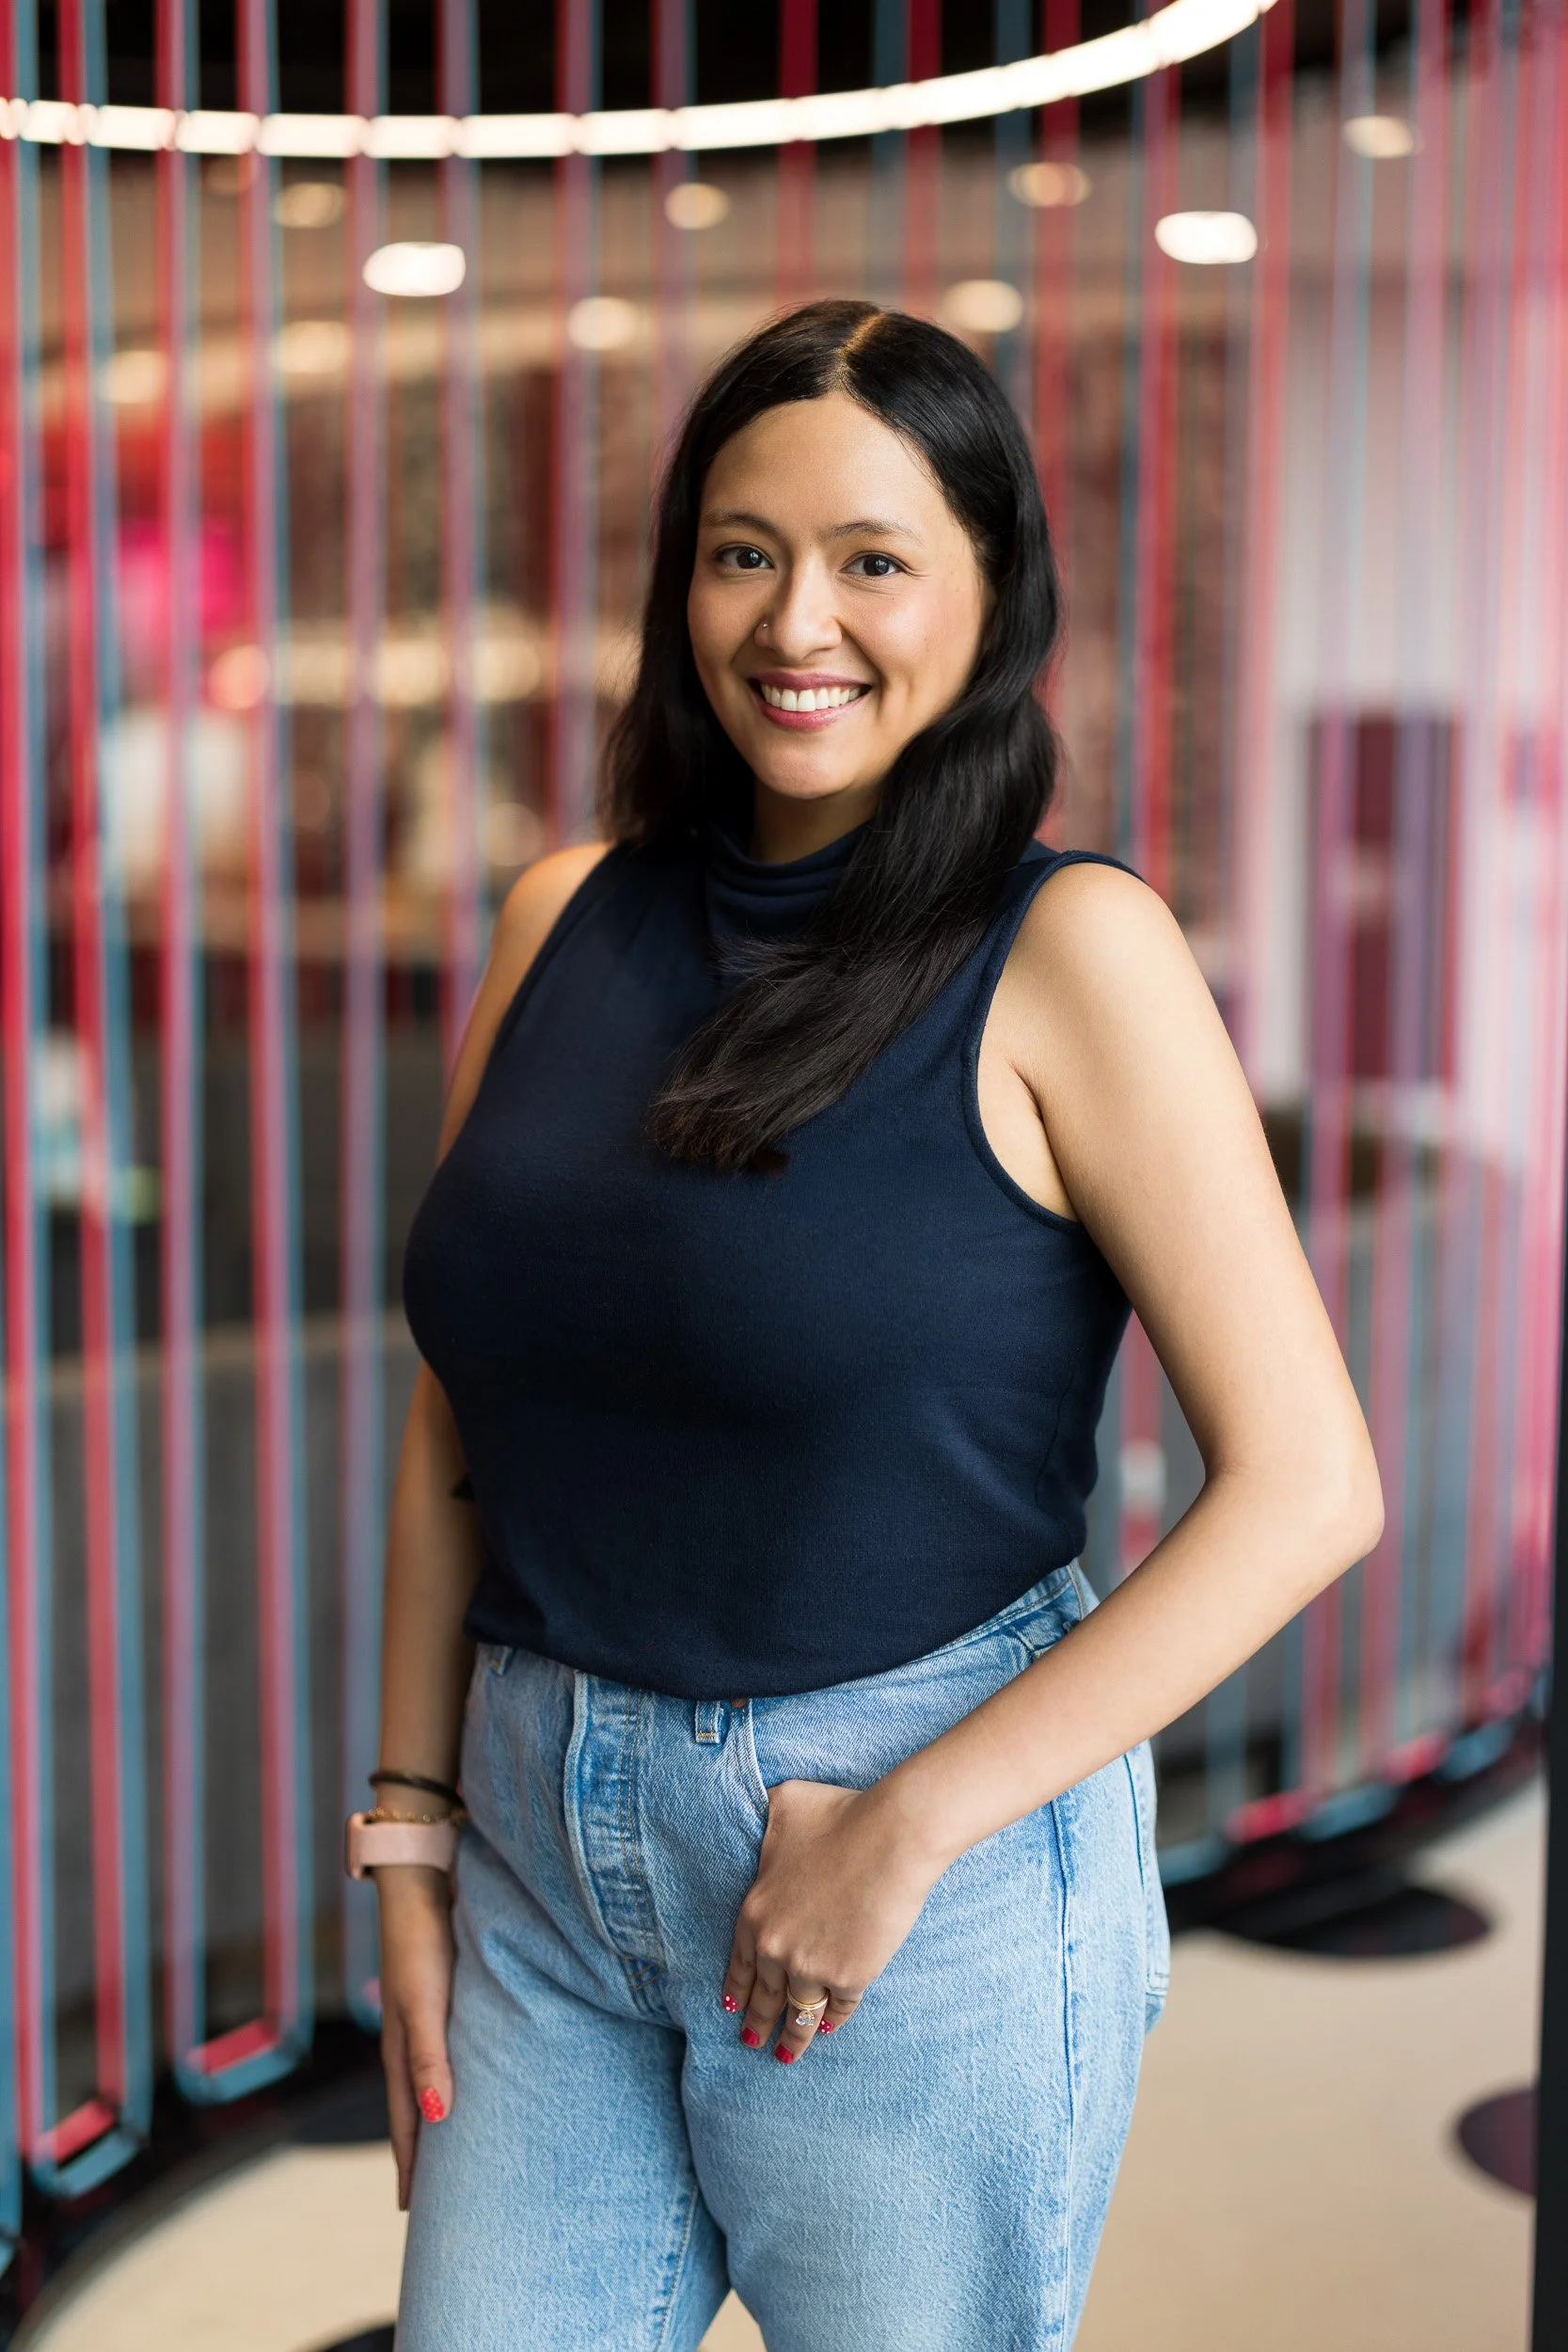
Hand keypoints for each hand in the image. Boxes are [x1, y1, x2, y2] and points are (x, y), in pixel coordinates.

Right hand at [376, 1865, 456, 2207]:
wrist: (420, 1879)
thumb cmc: (421, 1943)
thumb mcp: (424, 2004)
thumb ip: (429, 2059)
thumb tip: (436, 2119)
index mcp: (401, 2050)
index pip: (405, 2124)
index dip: (410, 2166)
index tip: (413, 2211)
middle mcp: (412, 2040)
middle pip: (416, 2110)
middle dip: (423, 2153)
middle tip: (437, 2196)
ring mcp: (427, 2018)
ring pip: (432, 2082)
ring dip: (440, 2117)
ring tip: (457, 2148)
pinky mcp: (446, 1996)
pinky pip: (449, 2052)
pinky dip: (453, 2079)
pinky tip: (474, 2079)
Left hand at [722, 1778, 941, 2064]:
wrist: (893, 1835)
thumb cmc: (840, 1812)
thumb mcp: (782, 1805)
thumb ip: (762, 1822)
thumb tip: (754, 1817)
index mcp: (754, 1912)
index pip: (737, 1964)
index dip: (736, 1989)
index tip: (731, 2009)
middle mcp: (775, 1947)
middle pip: (765, 1996)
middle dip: (757, 2021)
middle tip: (751, 2041)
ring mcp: (812, 1967)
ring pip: (798, 2012)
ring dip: (791, 2037)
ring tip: (784, 2055)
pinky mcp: (851, 1976)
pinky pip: (838, 2007)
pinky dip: (832, 2021)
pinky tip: (826, 2030)